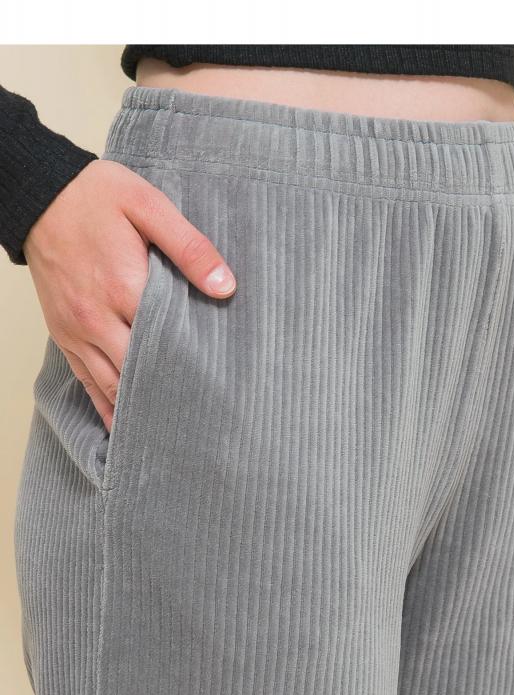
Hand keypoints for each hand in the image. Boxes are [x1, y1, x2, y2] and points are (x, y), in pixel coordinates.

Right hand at [23, 159, 235, 432]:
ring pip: (110, 386)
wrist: (41, 194)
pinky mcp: (63, 334)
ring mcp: (76, 331)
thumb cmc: (98, 197)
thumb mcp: (149, 206)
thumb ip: (189, 248)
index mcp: (125, 288)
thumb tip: (225, 287)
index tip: (220, 388)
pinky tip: (124, 426)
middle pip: (139, 372)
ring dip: (138, 409)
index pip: (167, 343)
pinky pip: (85, 381)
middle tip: (204, 419)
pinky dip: (106, 406)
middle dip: (169, 395)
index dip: (193, 367)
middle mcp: (97, 319)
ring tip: (170, 433)